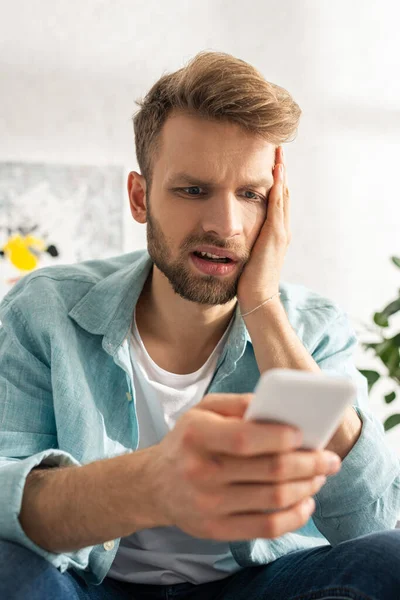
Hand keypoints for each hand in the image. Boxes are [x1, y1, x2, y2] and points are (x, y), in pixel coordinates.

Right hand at [150, 393, 340, 540]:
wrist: (155, 484)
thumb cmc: (188, 440)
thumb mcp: (202, 410)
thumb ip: (237, 403)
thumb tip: (278, 408)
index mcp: (196, 435)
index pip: (245, 439)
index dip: (280, 437)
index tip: (305, 433)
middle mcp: (201, 472)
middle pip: (269, 471)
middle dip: (310, 464)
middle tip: (330, 458)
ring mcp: (209, 505)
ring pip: (274, 499)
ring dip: (307, 487)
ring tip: (320, 476)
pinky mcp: (217, 530)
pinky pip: (267, 527)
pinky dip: (295, 516)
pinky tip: (306, 501)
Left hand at [237, 146, 290, 313]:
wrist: (257, 298)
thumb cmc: (248, 281)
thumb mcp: (246, 256)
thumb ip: (243, 242)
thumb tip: (227, 235)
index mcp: (274, 232)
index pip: (275, 199)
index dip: (273, 179)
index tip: (267, 159)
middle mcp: (281, 228)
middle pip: (282, 191)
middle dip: (279, 169)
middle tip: (275, 146)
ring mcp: (280, 231)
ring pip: (283, 194)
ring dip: (281, 171)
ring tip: (277, 150)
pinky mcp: (275, 235)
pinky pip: (277, 205)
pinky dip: (278, 186)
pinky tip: (275, 170)